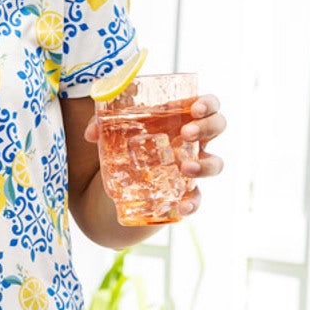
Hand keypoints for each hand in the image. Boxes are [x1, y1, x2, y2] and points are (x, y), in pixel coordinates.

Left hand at [84, 91, 226, 216]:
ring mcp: (191, 169)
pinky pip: (197, 199)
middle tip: (186, 133)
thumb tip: (92, 133)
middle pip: (217, 127)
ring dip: (205, 165)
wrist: (114, 188)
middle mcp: (193, 142)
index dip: (207, 104)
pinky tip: (182, 205)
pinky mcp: (184, 194)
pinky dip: (192, 202)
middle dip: (207, 127)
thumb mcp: (110, 133)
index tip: (194, 108)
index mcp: (181, 119)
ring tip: (186, 167)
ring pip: (215, 164)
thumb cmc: (123, 146)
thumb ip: (100, 126)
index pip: (207, 105)